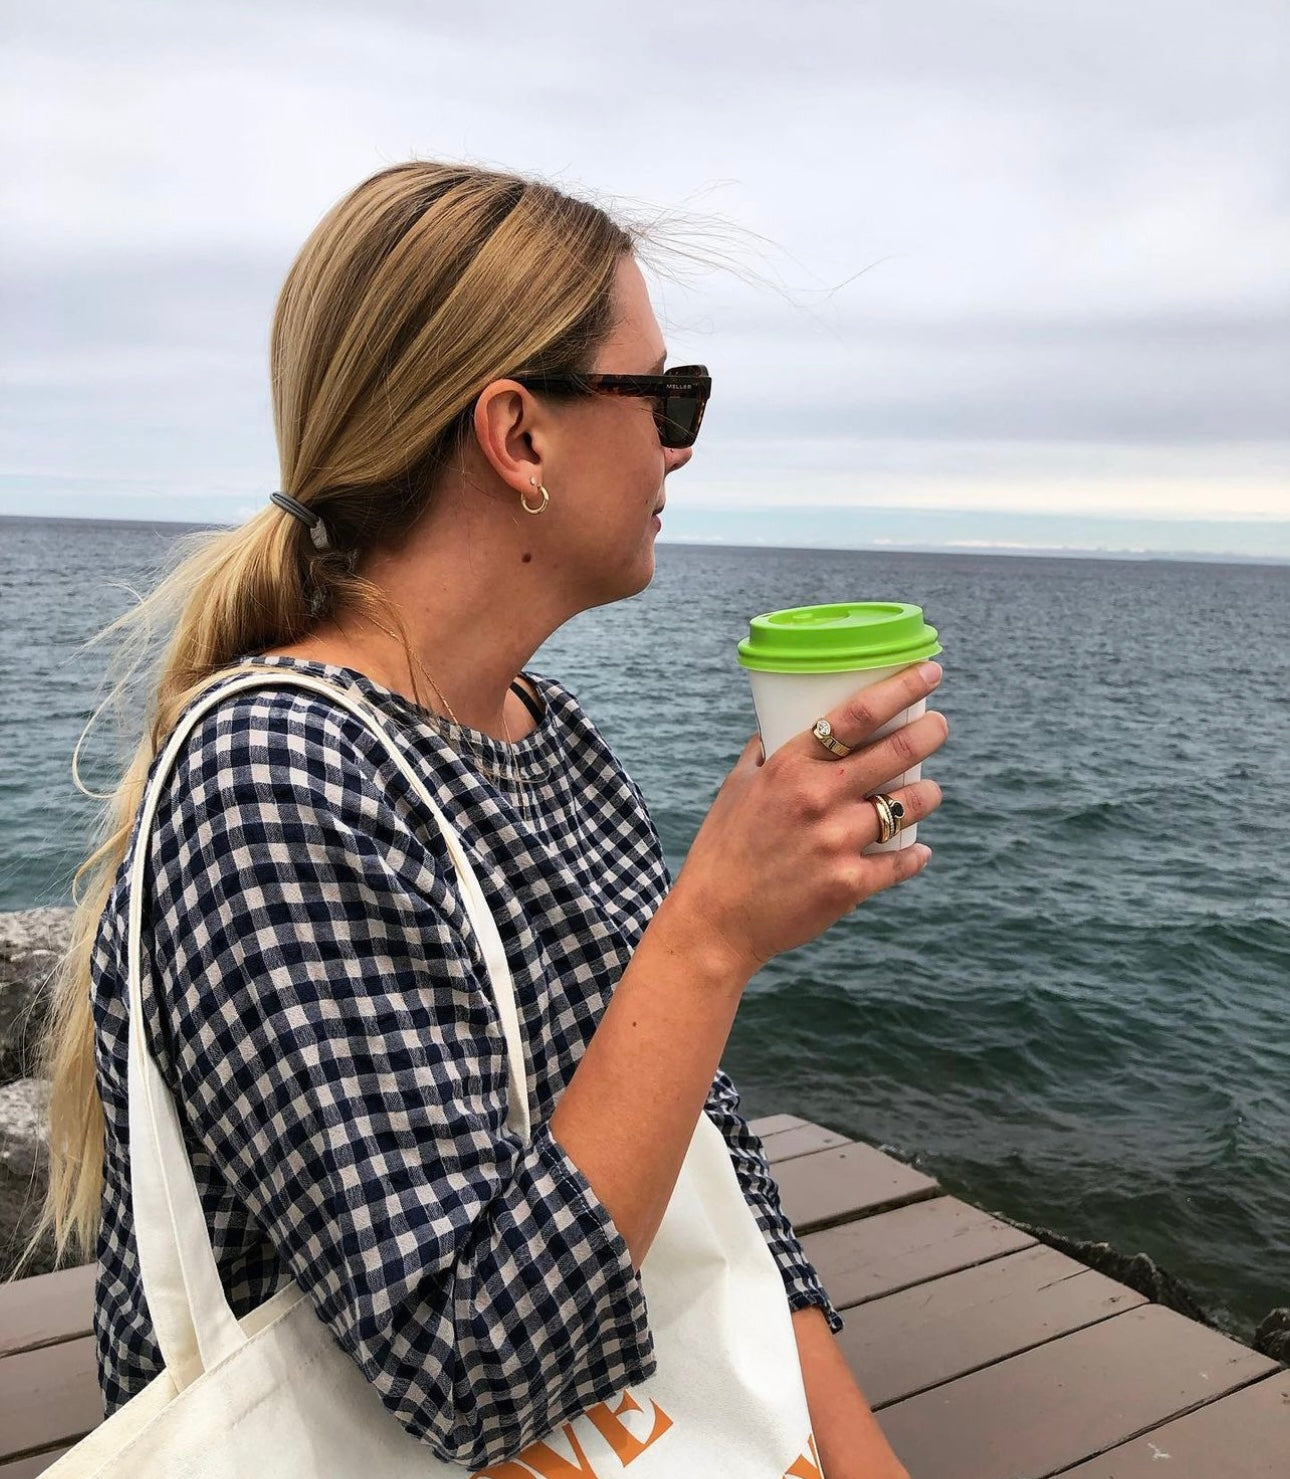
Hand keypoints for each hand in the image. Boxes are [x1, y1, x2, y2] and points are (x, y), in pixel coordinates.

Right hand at [670, 661, 947, 977]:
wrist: (715, 920)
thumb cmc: (723, 849)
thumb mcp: (736, 788)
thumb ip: (763, 754)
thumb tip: (778, 724)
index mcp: (789, 767)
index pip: (856, 715)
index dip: (901, 689)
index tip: (929, 672)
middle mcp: (817, 798)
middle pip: (896, 752)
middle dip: (930, 732)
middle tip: (938, 727)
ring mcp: (836, 842)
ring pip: (908, 805)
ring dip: (927, 794)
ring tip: (928, 791)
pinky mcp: (848, 885)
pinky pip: (900, 862)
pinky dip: (914, 856)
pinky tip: (918, 850)